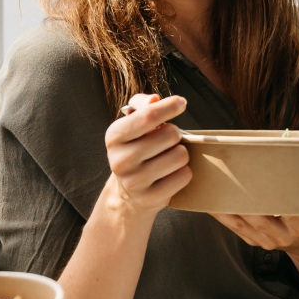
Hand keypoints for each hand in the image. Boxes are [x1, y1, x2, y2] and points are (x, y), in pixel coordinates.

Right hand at [101, 93, 191, 218]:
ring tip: (169, 156)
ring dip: (181, 153)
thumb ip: (142, 105)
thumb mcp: (132, 124)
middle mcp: (120, 160)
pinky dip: (183, 172)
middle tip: (168, 140)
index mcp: (114, 136)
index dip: (169, 107)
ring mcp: (134, 182)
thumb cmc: (135, 148)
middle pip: (170, 135)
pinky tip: (172, 173)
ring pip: (180, 156)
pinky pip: (184, 176)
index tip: (182, 103)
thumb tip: (154, 99)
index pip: (147, 115)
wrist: (128, 193)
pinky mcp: (151, 198)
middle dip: (175, 134)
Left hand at [209, 184, 298, 259]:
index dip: (277, 201)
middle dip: (243, 196)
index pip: (288, 212)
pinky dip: (218, 211)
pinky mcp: (250, 239)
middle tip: (230, 171)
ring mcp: (263, 239)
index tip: (266, 182)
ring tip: (213, 179)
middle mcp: (280, 235)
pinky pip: (230, 224)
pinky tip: (206, 196)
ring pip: (239, 219)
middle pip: (257, 214)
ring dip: (225, 201)